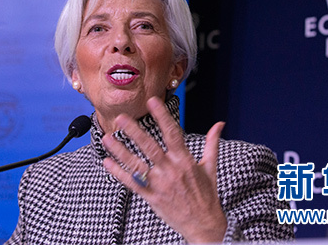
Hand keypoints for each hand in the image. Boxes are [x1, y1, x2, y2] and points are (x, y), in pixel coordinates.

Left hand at [101, 97, 226, 243]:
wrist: (204, 226)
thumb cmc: (207, 196)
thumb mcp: (210, 168)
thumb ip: (211, 143)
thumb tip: (219, 124)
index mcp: (185, 161)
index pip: (172, 133)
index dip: (162, 116)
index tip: (153, 101)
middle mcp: (171, 171)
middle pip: (150, 147)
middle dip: (134, 132)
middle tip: (121, 118)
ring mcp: (160, 185)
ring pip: (137, 165)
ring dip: (120, 151)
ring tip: (107, 138)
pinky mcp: (152, 198)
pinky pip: (132, 184)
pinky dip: (119, 173)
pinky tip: (107, 162)